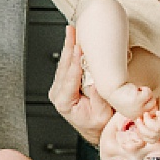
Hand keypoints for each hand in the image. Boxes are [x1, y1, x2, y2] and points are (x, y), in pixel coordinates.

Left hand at [49, 26, 113, 145]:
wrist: (94, 128)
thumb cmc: (97, 123)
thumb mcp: (102, 113)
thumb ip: (98, 97)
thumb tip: (98, 80)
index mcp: (64, 102)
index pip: (69, 78)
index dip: (74, 62)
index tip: (78, 48)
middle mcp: (58, 94)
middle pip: (63, 67)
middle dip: (68, 47)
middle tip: (71, 31)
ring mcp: (59, 88)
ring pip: (63, 64)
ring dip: (68, 46)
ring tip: (72, 31)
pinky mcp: (63, 83)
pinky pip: (66, 65)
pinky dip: (70, 52)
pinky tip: (73, 40)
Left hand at [103, 82, 154, 121]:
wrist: (112, 90)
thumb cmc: (121, 96)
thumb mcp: (130, 106)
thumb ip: (140, 108)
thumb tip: (154, 107)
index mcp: (135, 118)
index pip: (150, 116)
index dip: (150, 107)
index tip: (144, 101)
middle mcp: (137, 115)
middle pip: (153, 107)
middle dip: (148, 98)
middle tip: (139, 93)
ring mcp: (138, 109)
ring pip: (152, 100)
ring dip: (146, 93)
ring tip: (137, 91)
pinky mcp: (138, 100)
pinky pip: (149, 93)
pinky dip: (144, 88)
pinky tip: (136, 88)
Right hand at [135, 88, 159, 141]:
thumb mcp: (149, 112)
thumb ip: (143, 118)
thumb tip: (132, 123)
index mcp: (158, 128)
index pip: (150, 140)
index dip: (142, 135)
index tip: (136, 125)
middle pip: (152, 137)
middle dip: (142, 129)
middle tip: (140, 118)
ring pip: (157, 130)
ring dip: (148, 121)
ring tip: (146, 113)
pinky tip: (157, 110)